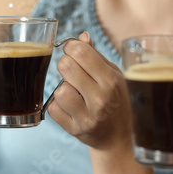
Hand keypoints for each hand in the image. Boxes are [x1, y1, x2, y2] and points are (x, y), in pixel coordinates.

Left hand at [49, 32, 131, 150]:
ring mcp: (87, 116)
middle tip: (72, 72)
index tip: (73, 51)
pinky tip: (70, 107)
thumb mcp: (113, 75)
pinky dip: (57, 105)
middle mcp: (100, 99)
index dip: (71, 47)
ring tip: (74, 92)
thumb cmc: (116, 99)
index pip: (80, 51)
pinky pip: (53, 108)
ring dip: (62, 88)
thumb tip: (82, 36)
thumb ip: (95, 56)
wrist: (119, 137)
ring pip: (58, 89)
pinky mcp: (74, 130)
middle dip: (65, 64)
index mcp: (111, 80)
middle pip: (65, 66)